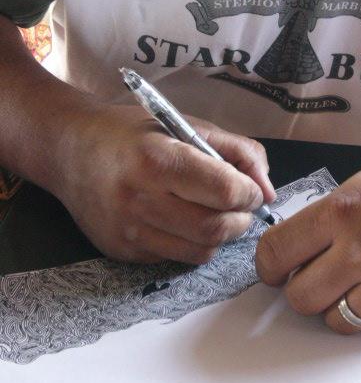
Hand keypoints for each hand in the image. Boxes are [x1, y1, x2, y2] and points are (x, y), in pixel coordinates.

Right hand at [50, 103, 274, 263]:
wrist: (70, 149)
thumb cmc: (133, 132)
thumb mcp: (186, 125)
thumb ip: (236, 151)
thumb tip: (268, 191)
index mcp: (157, 159)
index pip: (223, 189)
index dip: (250, 192)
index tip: (252, 189)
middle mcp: (138, 198)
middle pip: (215, 228)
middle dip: (241, 219)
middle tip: (240, 206)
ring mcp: (127, 230)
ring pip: (200, 251)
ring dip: (221, 235)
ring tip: (216, 213)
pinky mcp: (121, 250)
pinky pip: (175, 257)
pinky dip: (191, 242)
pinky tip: (182, 220)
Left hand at [256, 125, 360, 334]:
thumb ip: (333, 216)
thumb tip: (306, 244)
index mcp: (341, 210)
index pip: (276, 253)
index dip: (268, 266)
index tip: (274, 269)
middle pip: (300, 298)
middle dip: (301, 290)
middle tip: (314, 277)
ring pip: (338, 321)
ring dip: (340, 305)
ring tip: (356, 283)